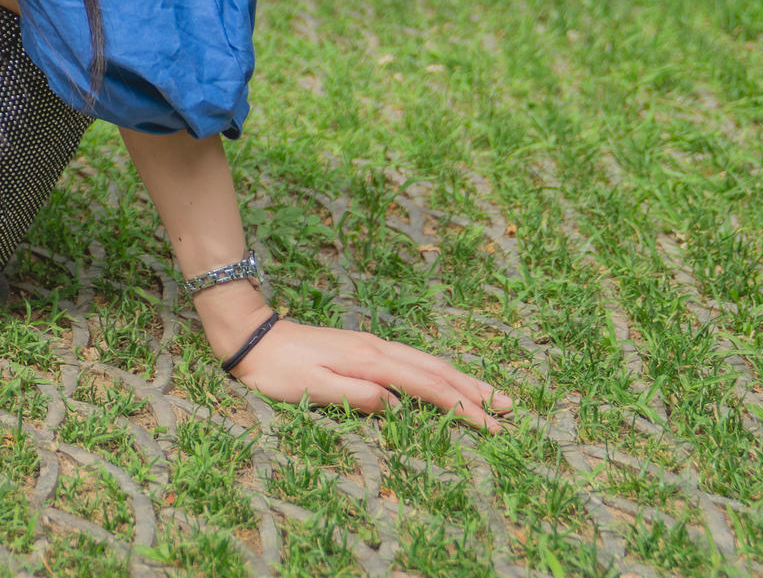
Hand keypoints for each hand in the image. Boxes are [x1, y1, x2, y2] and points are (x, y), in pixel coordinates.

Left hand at [215, 305, 513, 429]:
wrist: (251, 337)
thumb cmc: (276, 369)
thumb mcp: (311, 388)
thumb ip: (355, 395)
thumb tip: (397, 405)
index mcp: (370, 361)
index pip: (428, 387)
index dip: (462, 407)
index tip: (493, 426)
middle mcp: (378, 348)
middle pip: (437, 369)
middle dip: (475, 389)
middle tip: (511, 409)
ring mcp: (372, 344)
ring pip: (427, 361)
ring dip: (462, 378)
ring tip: (491, 393)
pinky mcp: (364, 347)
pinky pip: (413, 359)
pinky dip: (439, 370)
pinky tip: (445, 377)